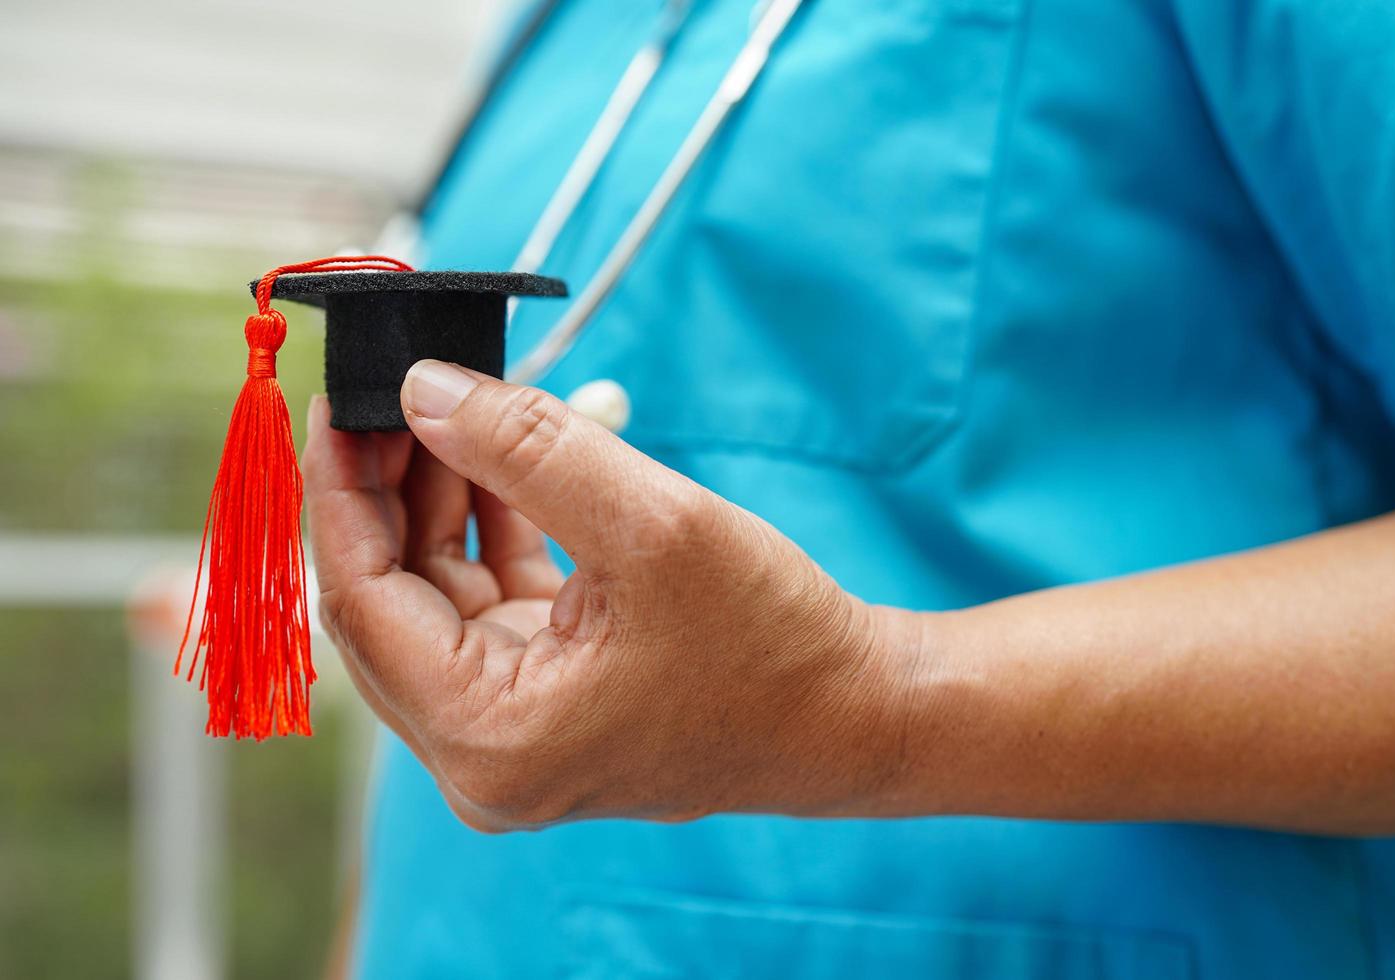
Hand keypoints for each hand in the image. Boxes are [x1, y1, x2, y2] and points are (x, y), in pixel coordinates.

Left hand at [301, 361, 911, 830]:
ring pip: (436, 598)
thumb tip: (423, 389)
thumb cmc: (774, 643)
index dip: (341, 491)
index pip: (363, 602)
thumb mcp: (652, 523)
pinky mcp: (550, 704)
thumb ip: (525, 448)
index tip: (340, 399)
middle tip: (398, 390)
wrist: (857, 714)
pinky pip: (488, 606)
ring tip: (461, 407)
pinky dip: (490, 532)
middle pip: (389, 601)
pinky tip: (502, 460)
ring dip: (442, 501)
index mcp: (489, 737)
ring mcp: (516, 732)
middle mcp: (483, 754)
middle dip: (389, 488)